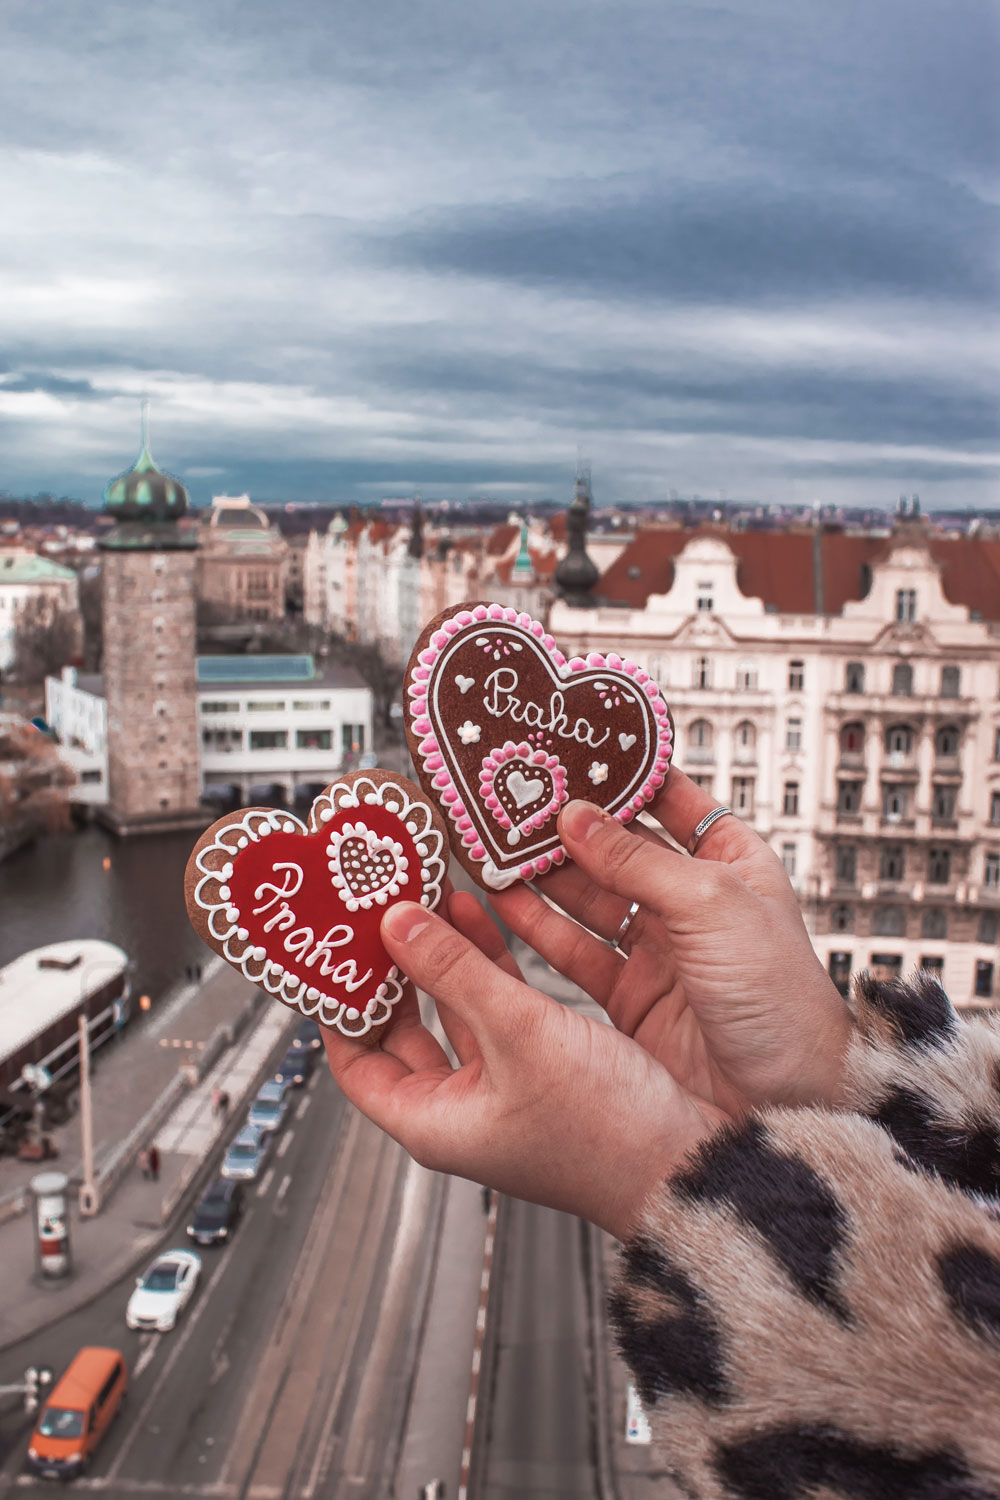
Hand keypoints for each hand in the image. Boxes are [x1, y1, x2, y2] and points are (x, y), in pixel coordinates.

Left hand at [321, 892, 727, 1240]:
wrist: (691, 1162)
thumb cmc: (606, 1131)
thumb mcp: (517, 1033)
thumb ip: (454, 971)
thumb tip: (396, 925)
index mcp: (433, 1122)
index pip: (354, 1060)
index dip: (337, 1005)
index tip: (330, 952)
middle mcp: (463, 1110)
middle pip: (402, 1032)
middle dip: (389, 971)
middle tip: (374, 915)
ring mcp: (505, 1089)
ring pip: (454, 1012)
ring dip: (441, 957)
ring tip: (425, 897)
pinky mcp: (545, 1067)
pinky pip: (498, 1008)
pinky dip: (487, 964)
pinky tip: (482, 917)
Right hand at [490, 769, 852, 1117]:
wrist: (785, 1099)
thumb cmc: (778, 997)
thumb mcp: (710, 905)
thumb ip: (636, 859)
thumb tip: (576, 815)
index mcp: (731, 863)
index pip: (670, 799)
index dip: (622, 774)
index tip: (571, 749)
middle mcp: (692, 902)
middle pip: (617, 849)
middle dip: (566, 827)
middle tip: (513, 800)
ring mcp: (660, 950)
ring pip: (587, 898)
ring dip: (542, 875)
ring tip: (492, 846)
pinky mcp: (631, 997)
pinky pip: (574, 951)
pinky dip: (536, 928)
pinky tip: (502, 903)